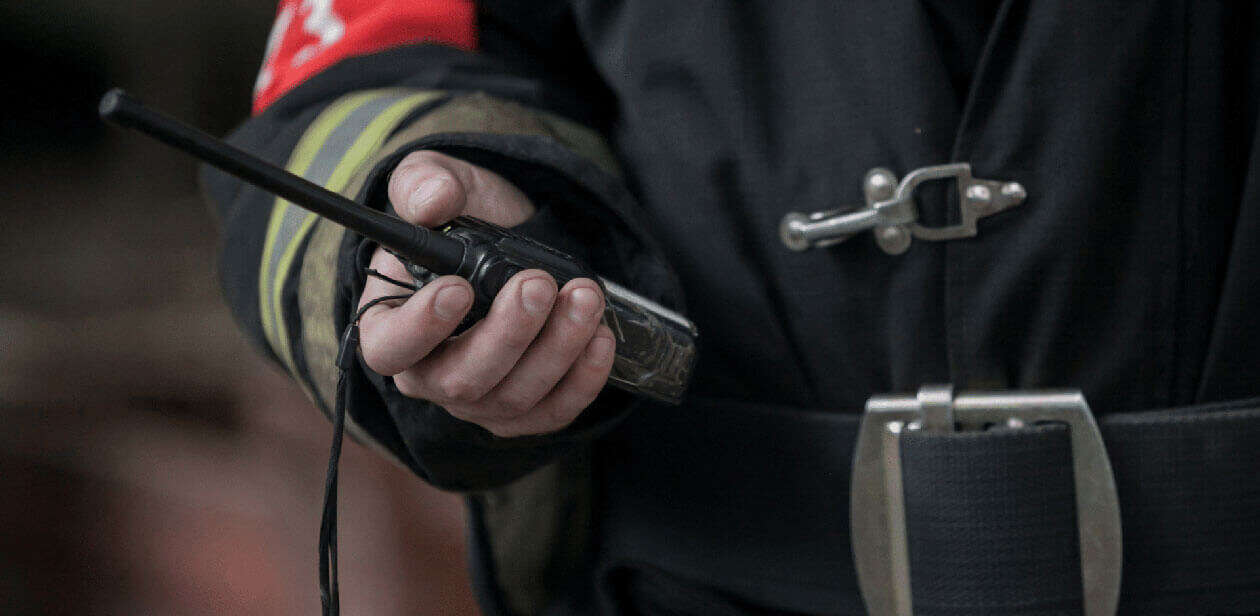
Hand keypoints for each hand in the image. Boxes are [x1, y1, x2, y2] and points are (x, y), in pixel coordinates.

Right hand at [357, 151, 615, 437]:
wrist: (515, 240)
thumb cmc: (463, 218)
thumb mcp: (440, 183)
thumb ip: (425, 183)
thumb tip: (433, 200)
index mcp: (390, 324)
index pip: (389, 347)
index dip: (421, 327)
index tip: (459, 288)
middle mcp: (429, 374)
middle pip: (460, 380)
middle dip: (508, 333)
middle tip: (538, 284)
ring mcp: (479, 400)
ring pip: (514, 397)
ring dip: (556, 348)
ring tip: (585, 296)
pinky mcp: (525, 411)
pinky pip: (553, 412)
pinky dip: (582, 380)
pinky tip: (600, 337)